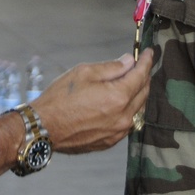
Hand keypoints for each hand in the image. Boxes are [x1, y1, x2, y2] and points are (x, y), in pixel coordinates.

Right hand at [32, 50, 152, 153]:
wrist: (44, 128)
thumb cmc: (60, 98)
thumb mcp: (84, 72)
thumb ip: (111, 67)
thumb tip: (129, 61)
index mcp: (118, 97)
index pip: (141, 75)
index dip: (146, 61)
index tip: (149, 53)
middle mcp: (123, 116)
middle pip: (143, 92)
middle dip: (144, 76)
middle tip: (141, 65)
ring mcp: (118, 131)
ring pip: (138, 109)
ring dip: (138, 94)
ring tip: (133, 82)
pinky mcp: (111, 141)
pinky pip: (128, 122)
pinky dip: (130, 109)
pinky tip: (122, 102)